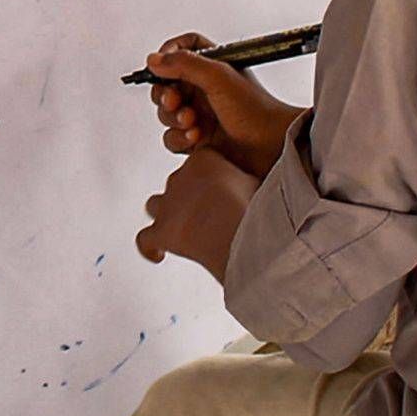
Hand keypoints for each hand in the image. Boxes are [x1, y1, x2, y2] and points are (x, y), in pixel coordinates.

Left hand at [136, 149, 259, 278]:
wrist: (236, 229)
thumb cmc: (255, 206)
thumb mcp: (262, 182)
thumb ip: (254, 180)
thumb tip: (272, 181)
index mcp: (204, 160)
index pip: (201, 161)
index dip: (212, 177)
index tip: (225, 191)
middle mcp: (180, 177)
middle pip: (179, 182)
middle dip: (192, 197)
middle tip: (213, 216)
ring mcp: (168, 205)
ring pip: (156, 205)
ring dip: (167, 215)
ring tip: (184, 229)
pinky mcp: (161, 231)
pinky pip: (144, 239)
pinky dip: (150, 247)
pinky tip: (158, 255)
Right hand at [148, 32, 303, 179]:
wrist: (273, 148)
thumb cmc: (257, 111)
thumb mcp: (219, 78)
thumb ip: (185, 64)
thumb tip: (155, 59)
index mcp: (212, 67)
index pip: (183, 48)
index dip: (169, 53)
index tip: (161, 64)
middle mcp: (204, 89)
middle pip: (166, 84)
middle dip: (165, 95)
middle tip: (176, 102)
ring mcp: (200, 115)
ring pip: (166, 113)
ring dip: (173, 118)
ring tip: (193, 123)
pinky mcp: (198, 139)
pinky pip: (172, 138)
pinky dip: (179, 138)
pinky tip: (196, 138)